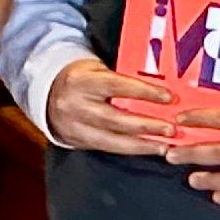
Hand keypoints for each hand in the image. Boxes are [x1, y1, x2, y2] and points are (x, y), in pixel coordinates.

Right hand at [43, 58, 179, 157]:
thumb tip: (160, 90)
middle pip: (115, 119)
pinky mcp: (76, 142)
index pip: (117, 86)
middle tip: (171, 128)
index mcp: (81, 81)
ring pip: (112, 140)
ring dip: (142, 144)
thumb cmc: (82, 78)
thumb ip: (122, 80)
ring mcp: (74, 127)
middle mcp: (75, 105)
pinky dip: (131, 149)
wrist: (47, 94)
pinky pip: (107, 148)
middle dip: (147, 125)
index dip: (144, 92)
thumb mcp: (97, 70)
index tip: (168, 97)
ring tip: (165, 145)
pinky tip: (148, 149)